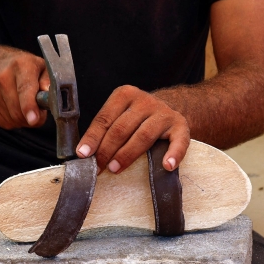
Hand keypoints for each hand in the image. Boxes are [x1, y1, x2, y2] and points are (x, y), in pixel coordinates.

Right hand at [0, 49, 49, 129]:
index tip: (34, 119)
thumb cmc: (25, 68)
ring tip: (25, 105)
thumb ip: (49, 82)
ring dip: (24, 119)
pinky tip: (15, 107)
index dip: (29, 106)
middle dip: (33, 117)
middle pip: (18, 111)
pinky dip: (14, 120)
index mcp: (21, 65)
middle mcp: (3, 77)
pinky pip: (5, 123)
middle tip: (39, 109)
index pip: (24, 89)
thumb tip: (48, 96)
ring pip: (13, 120)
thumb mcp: (42, 67)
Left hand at [75, 85, 189, 173]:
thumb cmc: (137, 118)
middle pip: (121, 128)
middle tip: (98, 168)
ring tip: (116, 169)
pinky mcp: (181, 126)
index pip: (105, 118)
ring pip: (143, 136)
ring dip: (127, 155)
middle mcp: (145, 102)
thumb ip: (105, 129)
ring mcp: (164, 113)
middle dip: (107, 150)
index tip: (83, 154)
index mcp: (125, 95)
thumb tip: (84, 153)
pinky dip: (173, 154)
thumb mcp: (120, 114)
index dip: (93, 137)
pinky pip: (179, 142)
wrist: (170, 109)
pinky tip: (166, 166)